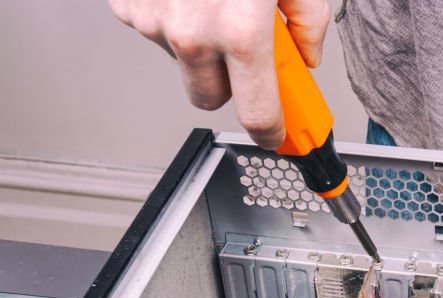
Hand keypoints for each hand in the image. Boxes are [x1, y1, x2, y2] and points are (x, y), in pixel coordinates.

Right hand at [108, 0, 329, 147]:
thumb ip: (309, 22)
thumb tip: (305, 55)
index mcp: (240, 34)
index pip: (257, 115)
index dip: (272, 130)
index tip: (278, 134)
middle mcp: (191, 35)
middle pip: (210, 99)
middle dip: (230, 82)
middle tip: (245, 51)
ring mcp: (152, 20)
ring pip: (181, 60)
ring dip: (199, 41)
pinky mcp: (126, 2)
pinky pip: (154, 27)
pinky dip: (173, 12)